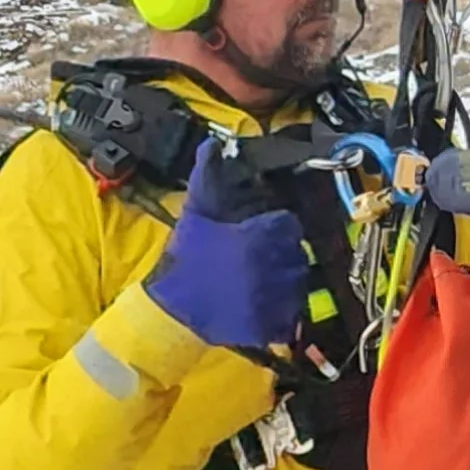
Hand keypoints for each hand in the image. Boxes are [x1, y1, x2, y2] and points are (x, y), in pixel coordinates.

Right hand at [141, 138, 310, 356]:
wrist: (171, 312)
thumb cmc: (184, 260)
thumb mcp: (195, 214)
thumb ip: (206, 176)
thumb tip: (212, 144)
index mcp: (261, 236)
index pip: (289, 225)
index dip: (277, 228)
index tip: (263, 233)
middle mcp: (275, 266)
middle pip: (296, 252)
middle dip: (280, 253)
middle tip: (257, 259)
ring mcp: (276, 298)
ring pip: (297, 283)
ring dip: (283, 281)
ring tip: (258, 282)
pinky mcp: (272, 324)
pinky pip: (290, 314)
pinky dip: (281, 310)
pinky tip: (259, 304)